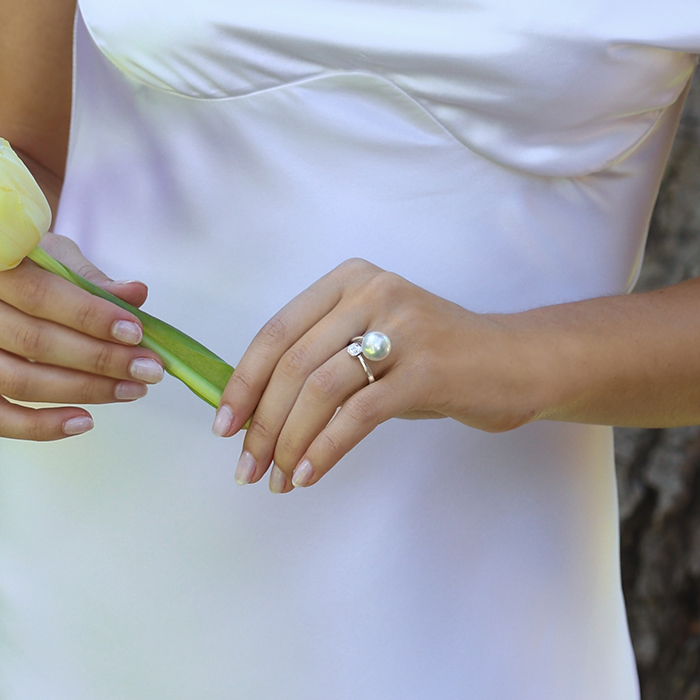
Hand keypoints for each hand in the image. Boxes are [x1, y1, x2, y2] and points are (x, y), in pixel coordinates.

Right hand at [0, 233, 163, 440]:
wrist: (2, 284)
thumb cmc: (29, 269)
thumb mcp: (55, 259)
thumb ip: (91, 279)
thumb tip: (136, 294)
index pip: (41, 295)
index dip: (91, 317)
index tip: (136, 333)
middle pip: (36, 342)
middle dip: (102, 359)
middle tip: (149, 370)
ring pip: (22, 381)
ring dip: (86, 391)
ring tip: (133, 390)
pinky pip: (0, 418)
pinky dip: (42, 426)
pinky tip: (85, 422)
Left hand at [215, 258, 541, 491]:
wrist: (513, 361)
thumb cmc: (432, 357)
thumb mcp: (373, 341)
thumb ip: (321, 360)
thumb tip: (255, 411)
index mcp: (349, 280)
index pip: (276, 332)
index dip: (243, 383)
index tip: (224, 427)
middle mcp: (372, 292)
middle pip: (292, 365)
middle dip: (261, 424)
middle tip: (248, 468)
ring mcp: (402, 327)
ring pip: (319, 391)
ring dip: (289, 443)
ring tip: (277, 479)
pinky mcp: (426, 368)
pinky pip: (357, 415)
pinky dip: (325, 450)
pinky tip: (310, 476)